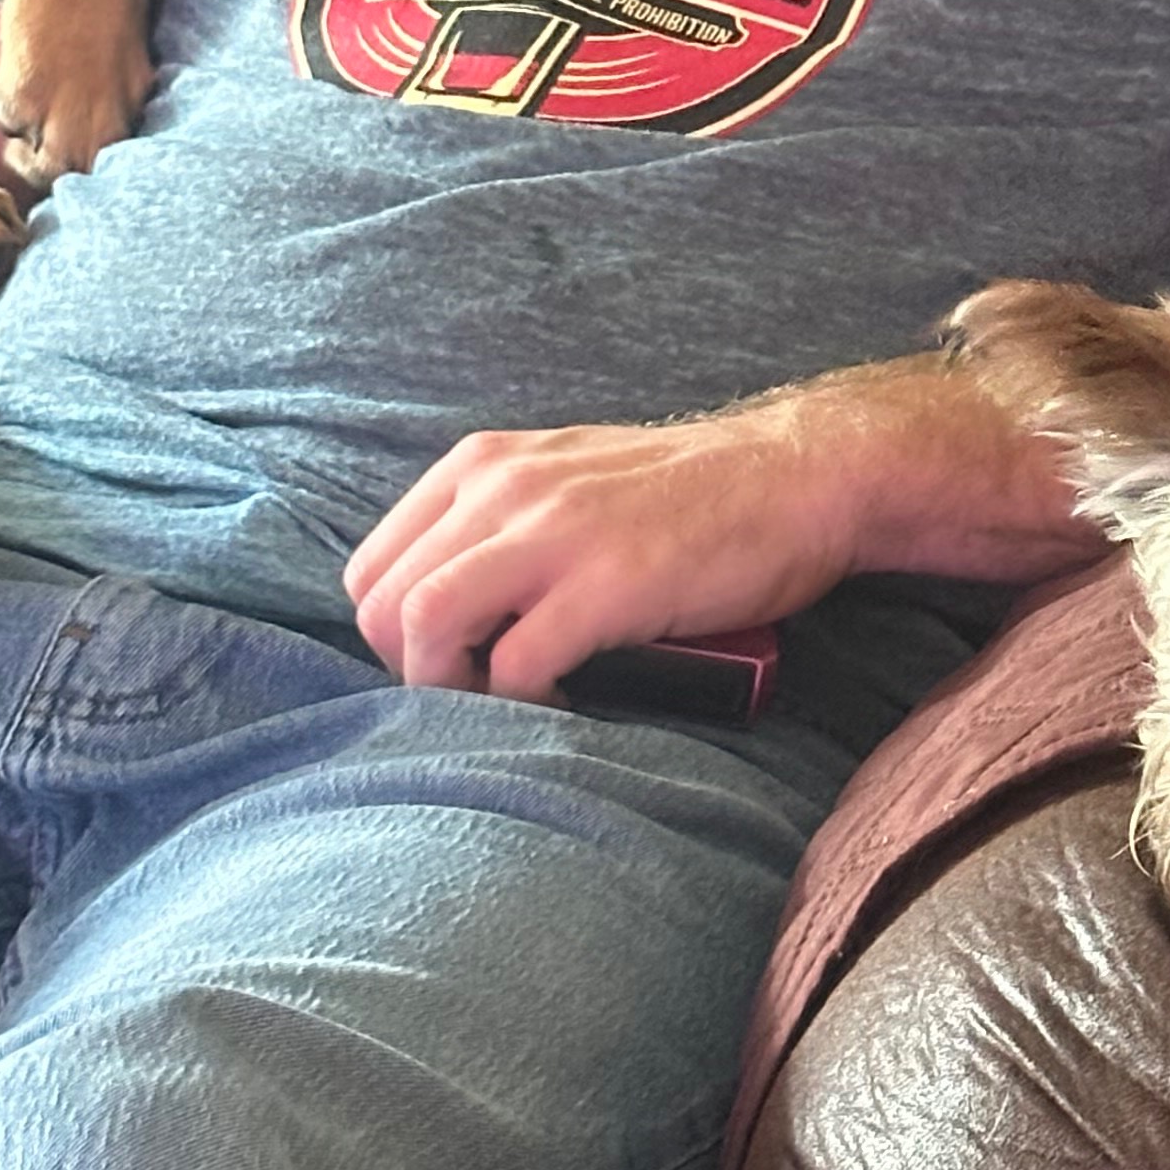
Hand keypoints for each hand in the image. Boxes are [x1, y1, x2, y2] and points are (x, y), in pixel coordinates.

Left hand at [343, 404, 861, 700]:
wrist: (799, 476)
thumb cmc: (688, 494)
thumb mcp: (565, 479)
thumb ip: (499, 523)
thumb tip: (444, 606)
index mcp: (483, 464)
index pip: (369, 567)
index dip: (392, 636)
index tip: (446, 666)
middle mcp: (503, 488)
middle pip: (384, 603)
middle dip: (414, 671)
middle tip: (475, 697)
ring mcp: (553, 533)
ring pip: (426, 625)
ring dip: (449, 689)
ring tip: (504, 705)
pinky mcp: (608, 584)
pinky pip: (516, 665)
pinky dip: (523, 705)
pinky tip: (564, 705)